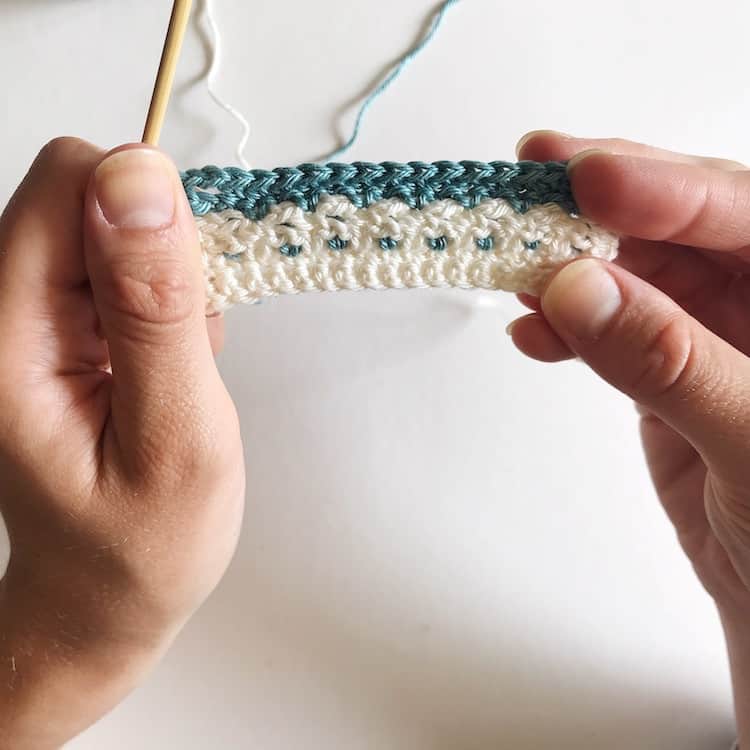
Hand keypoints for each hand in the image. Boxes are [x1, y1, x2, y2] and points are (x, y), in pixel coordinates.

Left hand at [0, 139, 244, 748]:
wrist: (100, 595)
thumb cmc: (140, 544)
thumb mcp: (176, 434)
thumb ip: (158, 307)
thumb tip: (139, 178)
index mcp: (4, 339)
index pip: (67, 184)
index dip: (146, 218)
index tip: (184, 297)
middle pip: (88, 198)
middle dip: (162, 258)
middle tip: (179, 351)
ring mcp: (24, 319)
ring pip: (112, 229)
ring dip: (166, 289)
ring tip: (168, 372)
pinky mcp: (53, 327)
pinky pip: (120, 269)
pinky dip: (159, 307)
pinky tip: (160, 370)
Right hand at [510, 130, 749, 742]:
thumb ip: (671, 362)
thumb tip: (580, 289)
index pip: (745, 213)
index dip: (667, 185)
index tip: (588, 177)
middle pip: (681, 223)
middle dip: (605, 202)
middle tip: (536, 174)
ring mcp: (710, 330)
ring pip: (632, 270)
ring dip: (570, 263)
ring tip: (513, 259)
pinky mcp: (663, 365)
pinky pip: (606, 325)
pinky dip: (564, 323)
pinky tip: (532, 328)